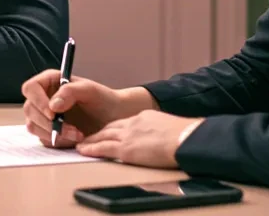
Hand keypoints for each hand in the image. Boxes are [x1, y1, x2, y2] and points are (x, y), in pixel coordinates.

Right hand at [21, 69, 154, 147]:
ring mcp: (44, 116)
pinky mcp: (49, 132)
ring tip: (77, 135)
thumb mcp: (89, 90)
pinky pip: (44, 139)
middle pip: (30, 109)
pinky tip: (75, 139)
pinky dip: (58, 141)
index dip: (38, 101)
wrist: (114, 118)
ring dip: (54, 134)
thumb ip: (70, 92)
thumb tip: (52, 105)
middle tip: (70, 130)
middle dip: (48, 123)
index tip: (53, 113)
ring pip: (34, 126)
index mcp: (50, 82)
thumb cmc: (103, 100)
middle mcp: (43, 98)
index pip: (31, 88)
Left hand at [77, 110, 203, 168]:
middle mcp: (133, 123)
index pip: (124, 122)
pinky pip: (103, 148)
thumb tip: (163, 141)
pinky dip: (91, 149)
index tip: (108, 131)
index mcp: (145, 117)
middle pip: (110, 127)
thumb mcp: (170, 128)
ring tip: (82, 145)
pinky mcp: (126, 149)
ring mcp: (128, 135)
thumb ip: (161, 132)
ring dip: (91, 140)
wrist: (186, 138)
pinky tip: (83, 151)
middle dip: (98, 133)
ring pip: (103, 136)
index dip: (114, 128)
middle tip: (88, 137)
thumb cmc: (186, 137)